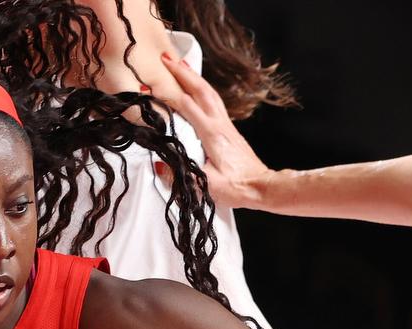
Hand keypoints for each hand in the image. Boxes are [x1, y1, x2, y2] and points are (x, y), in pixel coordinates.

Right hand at [158, 53, 271, 208]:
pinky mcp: (228, 129)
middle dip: (182, 72)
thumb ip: (182, 174)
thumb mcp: (206, 185)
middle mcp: (220, 124)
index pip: (187, 106)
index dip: (167, 95)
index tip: (151, 86)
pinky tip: (197, 87)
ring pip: (209, 92)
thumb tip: (161, 165)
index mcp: (212, 134)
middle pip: (200, 90)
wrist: (260, 187)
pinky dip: (203, 88)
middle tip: (165, 58)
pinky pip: (214, 101)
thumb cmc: (236, 187)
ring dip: (193, 76)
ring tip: (180, 64)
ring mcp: (226, 125)